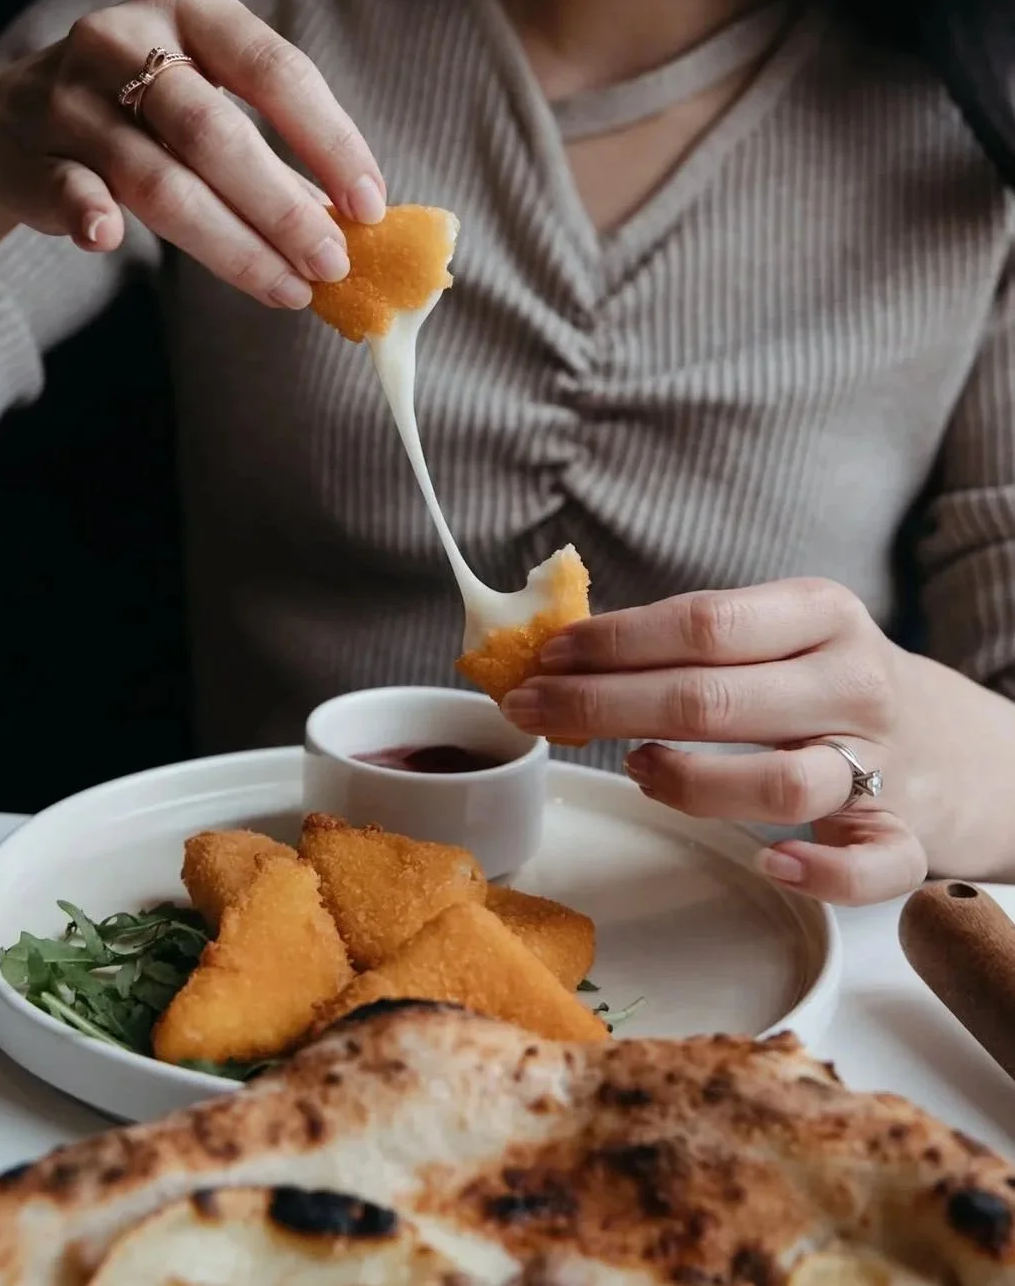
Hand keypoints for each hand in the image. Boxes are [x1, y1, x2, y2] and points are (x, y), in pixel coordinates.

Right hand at [0, 0, 385, 306]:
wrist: (14, 122)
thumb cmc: (144, 118)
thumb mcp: (211, 106)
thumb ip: (276, 157)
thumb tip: (354, 229)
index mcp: (189, 11)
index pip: (274, 70)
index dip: (330, 139)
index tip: (370, 206)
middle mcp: (123, 40)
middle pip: (215, 132)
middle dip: (283, 206)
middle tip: (332, 263)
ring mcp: (68, 96)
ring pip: (156, 179)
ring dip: (230, 244)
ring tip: (288, 289)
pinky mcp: (30, 154)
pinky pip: (67, 190)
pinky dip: (89, 215)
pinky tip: (111, 243)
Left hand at [501, 578, 928, 904]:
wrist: (954, 740)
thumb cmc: (825, 679)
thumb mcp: (779, 629)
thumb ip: (696, 638)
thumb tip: (569, 652)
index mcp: (819, 614)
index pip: (703, 623)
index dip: (614, 644)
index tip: (547, 658)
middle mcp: (851, 682)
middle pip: (713, 701)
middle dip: (603, 707)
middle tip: (533, 711)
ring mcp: (881, 762)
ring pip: (779, 783)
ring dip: (688, 782)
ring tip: (637, 769)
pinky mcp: (905, 833)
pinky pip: (871, 866)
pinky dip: (820, 873)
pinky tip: (767, 865)